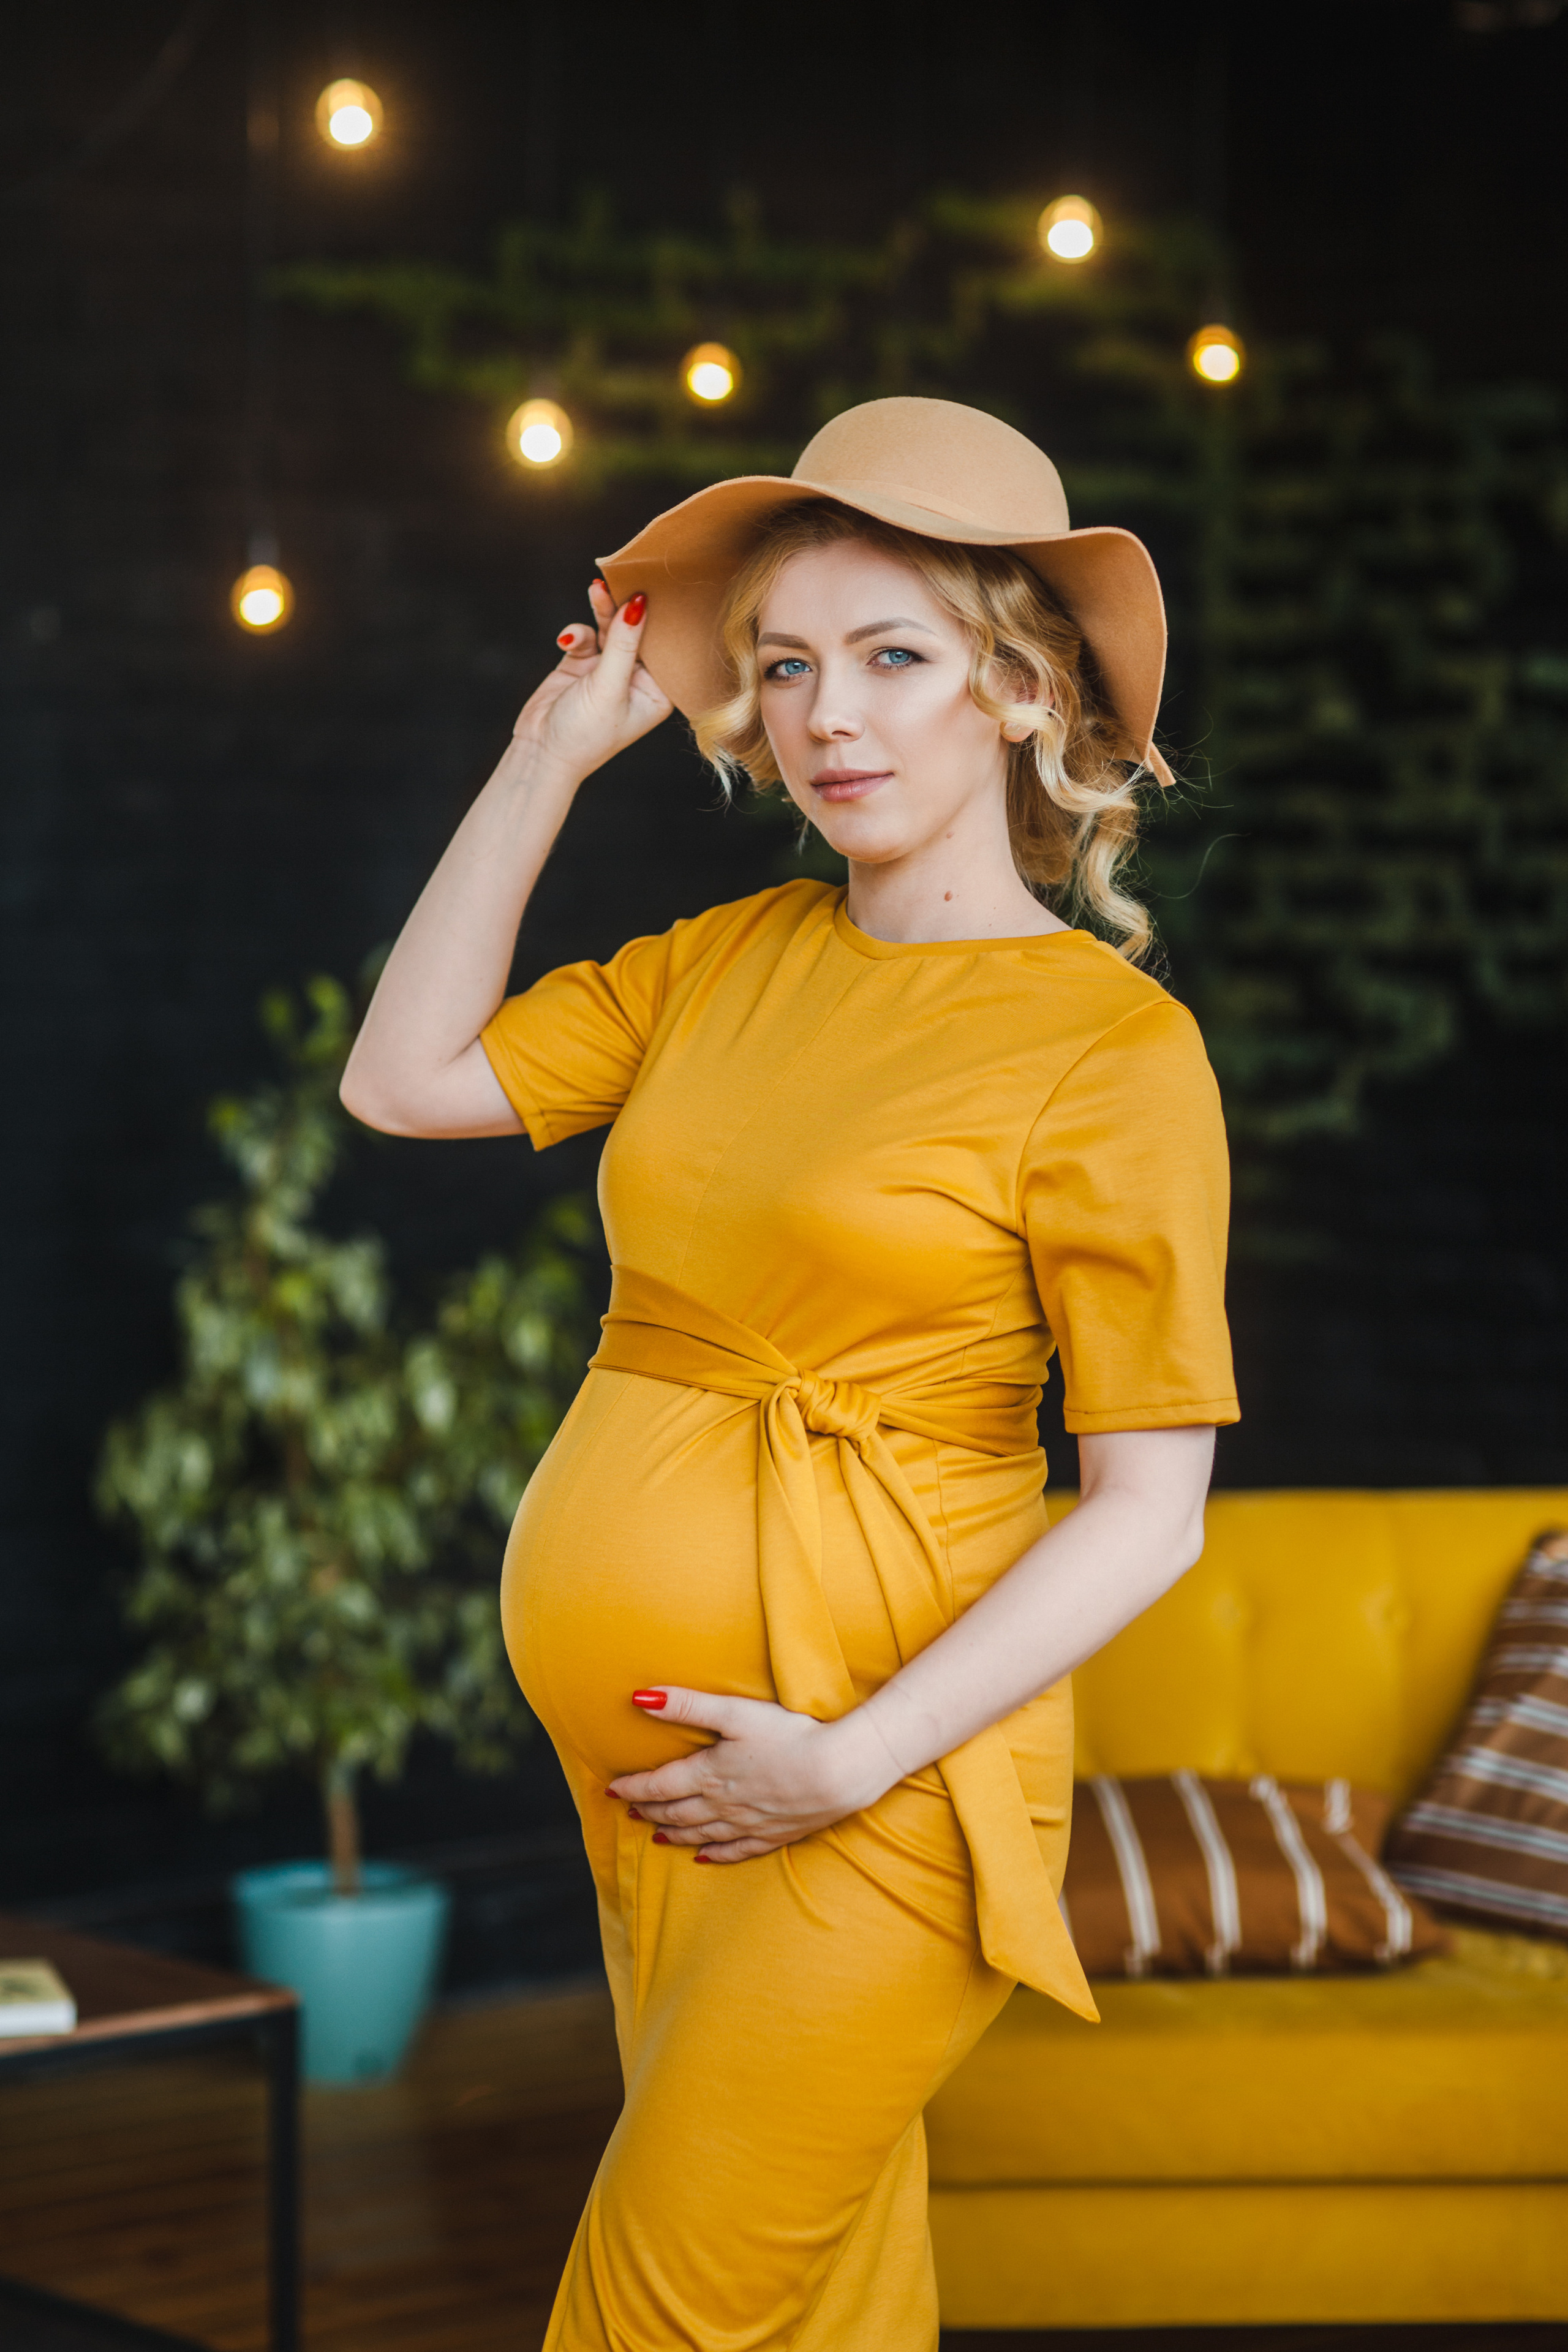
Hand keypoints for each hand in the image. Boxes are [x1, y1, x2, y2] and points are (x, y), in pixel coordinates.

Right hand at [512, 581, 671, 784]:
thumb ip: (622, 643)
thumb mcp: (608, 687)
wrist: (541, 753)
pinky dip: (577, 634)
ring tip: (596, 589)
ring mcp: (609, 669)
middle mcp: (637, 678)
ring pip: (611, 628)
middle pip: (639, 632)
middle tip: (627, 576)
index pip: (668, 647)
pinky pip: (586, 635)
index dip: (666, 618)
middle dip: (630, 606)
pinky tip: (567, 640)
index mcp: (657, 691)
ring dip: (603, 610)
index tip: (664, 585)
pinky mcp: (583, 663)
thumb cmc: (584, 734)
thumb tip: (639, 603)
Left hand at [606, 1687, 903, 1862]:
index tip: (612, 1788)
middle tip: (629, 1810)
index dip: (633, 1787)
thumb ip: (687, 1705)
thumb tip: (639, 1699)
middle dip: (649, 1810)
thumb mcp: (735, 1712)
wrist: (839, 1772)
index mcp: (709, 1773)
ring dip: (674, 1833)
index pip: (660, 1785)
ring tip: (656, 1833)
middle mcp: (722, 1804)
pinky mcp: (774, 1834)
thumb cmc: (789, 1736)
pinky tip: (704, 1858)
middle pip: (676, 1811)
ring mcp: (748, 1823)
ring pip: (701, 1833)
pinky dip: (715, 1855)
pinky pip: (736, 1851)